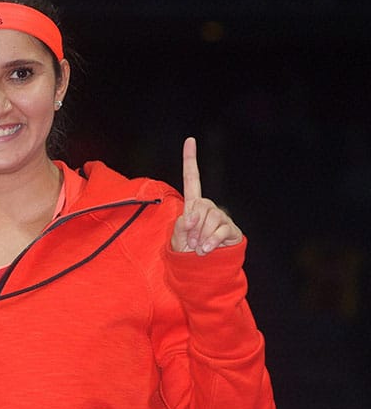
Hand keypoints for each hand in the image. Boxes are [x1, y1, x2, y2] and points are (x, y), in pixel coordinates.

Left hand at [170, 137, 242, 254]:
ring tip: (198, 248)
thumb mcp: (177, 238)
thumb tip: (192, 218)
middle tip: (191, 242)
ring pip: (211, 218)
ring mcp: (221, 217)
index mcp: (193, 205)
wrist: (201, 269)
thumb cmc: (186, 252)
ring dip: (201, 236)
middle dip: (192, 226)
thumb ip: (181, 225)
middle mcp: (209, 207)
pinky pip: (221, 230)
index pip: (192, 179)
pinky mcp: (232, 230)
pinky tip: (206, 250)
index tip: (190, 140)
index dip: (190, 160)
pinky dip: (211, 242)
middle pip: (200, 205)